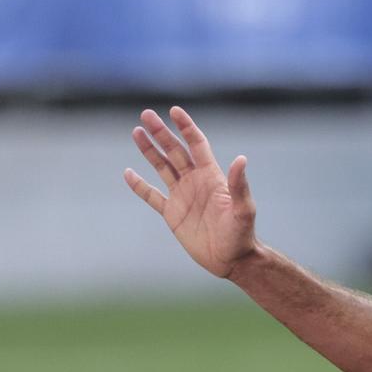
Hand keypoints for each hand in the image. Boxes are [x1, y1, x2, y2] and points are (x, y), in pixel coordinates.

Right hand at [124, 106, 258, 278]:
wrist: (232, 260)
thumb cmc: (241, 235)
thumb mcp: (243, 210)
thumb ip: (239, 186)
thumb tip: (241, 159)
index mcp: (211, 176)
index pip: (196, 144)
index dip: (186, 127)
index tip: (174, 111)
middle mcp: (195, 181)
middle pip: (175, 150)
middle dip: (161, 132)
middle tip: (146, 114)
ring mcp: (182, 196)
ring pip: (162, 167)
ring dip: (149, 150)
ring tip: (136, 132)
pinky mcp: (172, 214)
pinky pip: (152, 196)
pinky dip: (140, 186)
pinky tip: (128, 173)